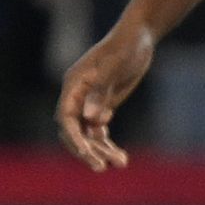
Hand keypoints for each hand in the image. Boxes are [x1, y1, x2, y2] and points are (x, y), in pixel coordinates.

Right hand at [55, 20, 156, 172]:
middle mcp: (77, 96)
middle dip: (86, 150)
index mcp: (74, 85)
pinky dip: (108, 145)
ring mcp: (89, 102)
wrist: (138, 37)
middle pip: (73, 131)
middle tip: (103, 167)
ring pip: (87, 135)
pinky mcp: (102, 106)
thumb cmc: (126, 46)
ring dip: (101, 150)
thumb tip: (91, 119)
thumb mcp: (115, 66)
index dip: (74, 138)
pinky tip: (121, 157)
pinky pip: (98, 131)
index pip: (65, 118)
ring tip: (121, 163)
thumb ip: (101, 92)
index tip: (88, 154)